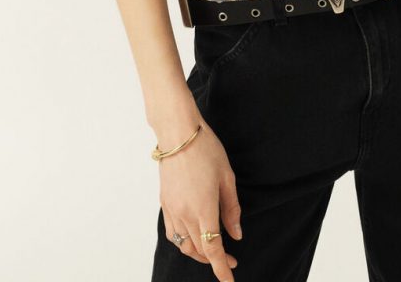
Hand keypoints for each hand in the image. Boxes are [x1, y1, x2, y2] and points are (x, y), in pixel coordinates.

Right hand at [158, 113, 241, 281]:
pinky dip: (183, 241)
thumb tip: (236, 234)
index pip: (213, 250)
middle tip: (231, 260)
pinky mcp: (164, 203)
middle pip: (199, 250)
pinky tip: (192, 236)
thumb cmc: (206, 149)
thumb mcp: (227, 177)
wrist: (178, 133)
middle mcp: (185, 214)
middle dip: (215, 260)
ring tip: (213, 250)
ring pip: (184, 245)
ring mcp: (172, 209)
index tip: (230, 279)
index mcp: (203, 209)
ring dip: (198, 253)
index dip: (222, 268)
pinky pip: (173, 232)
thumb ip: (232, 209)